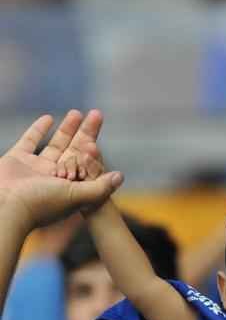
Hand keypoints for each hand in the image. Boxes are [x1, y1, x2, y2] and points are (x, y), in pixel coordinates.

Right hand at [0, 111, 122, 230]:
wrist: (5, 206)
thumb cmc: (41, 203)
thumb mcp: (76, 196)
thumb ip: (99, 187)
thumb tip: (120, 177)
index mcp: (69, 188)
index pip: (86, 166)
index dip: (93, 152)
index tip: (98, 139)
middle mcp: (53, 179)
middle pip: (74, 152)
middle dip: (86, 133)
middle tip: (97, 114)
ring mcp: (35, 169)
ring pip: (55, 145)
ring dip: (67, 129)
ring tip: (78, 113)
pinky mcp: (17, 160)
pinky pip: (30, 141)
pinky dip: (38, 130)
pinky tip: (49, 117)